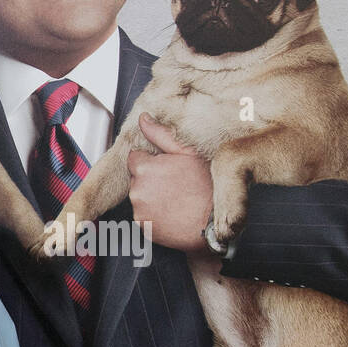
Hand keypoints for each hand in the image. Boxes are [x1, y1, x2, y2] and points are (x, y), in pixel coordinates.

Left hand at [127, 114, 214, 252]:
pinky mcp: (144, 227)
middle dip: (151, 179)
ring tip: (176, 199)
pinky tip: (172, 212)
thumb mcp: (188, 154)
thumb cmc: (205, 187)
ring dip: (152, 197)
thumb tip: (144, 119)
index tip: (167, 168)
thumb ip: (162, 134)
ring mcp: (139, 210)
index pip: (135, 158)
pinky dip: (154, 215)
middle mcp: (137, 189)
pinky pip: (145, 216)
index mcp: (144, 168)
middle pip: (137, 178)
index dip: (152, 162)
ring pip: (140, 197)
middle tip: (175, 184)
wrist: (212, 223)